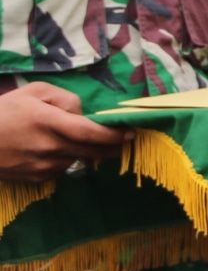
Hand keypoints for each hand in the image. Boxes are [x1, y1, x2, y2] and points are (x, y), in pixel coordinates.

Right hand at [0, 82, 127, 180]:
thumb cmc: (3, 111)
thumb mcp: (33, 92)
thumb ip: (65, 98)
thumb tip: (84, 114)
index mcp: (48, 122)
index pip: (91, 133)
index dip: (115, 135)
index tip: (131, 132)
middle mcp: (48, 147)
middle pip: (93, 151)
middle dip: (113, 147)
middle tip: (125, 140)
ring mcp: (42, 166)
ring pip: (79, 160)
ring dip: (89, 153)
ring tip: (85, 142)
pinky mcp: (37, 179)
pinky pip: (63, 169)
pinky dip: (68, 160)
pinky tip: (57, 150)